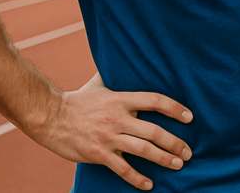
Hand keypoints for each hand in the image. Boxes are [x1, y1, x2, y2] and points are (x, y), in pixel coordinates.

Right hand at [30, 73, 193, 190]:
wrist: (50, 116)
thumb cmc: (78, 100)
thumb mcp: (100, 84)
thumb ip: (117, 75)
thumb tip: (129, 58)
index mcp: (121, 99)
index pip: (155, 101)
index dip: (175, 108)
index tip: (190, 117)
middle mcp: (117, 118)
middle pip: (154, 131)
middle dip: (175, 143)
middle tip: (189, 151)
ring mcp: (108, 137)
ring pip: (143, 150)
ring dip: (164, 159)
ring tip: (179, 164)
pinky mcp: (98, 154)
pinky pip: (122, 169)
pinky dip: (137, 178)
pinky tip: (149, 184)